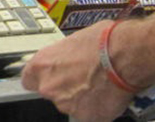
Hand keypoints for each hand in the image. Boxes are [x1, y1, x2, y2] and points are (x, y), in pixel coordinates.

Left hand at [20, 21, 134, 121]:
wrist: (125, 55)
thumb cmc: (103, 41)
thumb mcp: (74, 40)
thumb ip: (62, 55)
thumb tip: (67, 58)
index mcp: (42, 66)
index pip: (29, 79)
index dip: (42, 78)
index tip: (51, 76)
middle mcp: (50, 87)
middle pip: (51, 93)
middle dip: (65, 88)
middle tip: (83, 78)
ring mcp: (66, 105)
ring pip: (70, 105)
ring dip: (81, 98)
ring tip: (99, 84)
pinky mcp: (85, 117)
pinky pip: (89, 115)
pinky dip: (97, 108)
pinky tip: (106, 95)